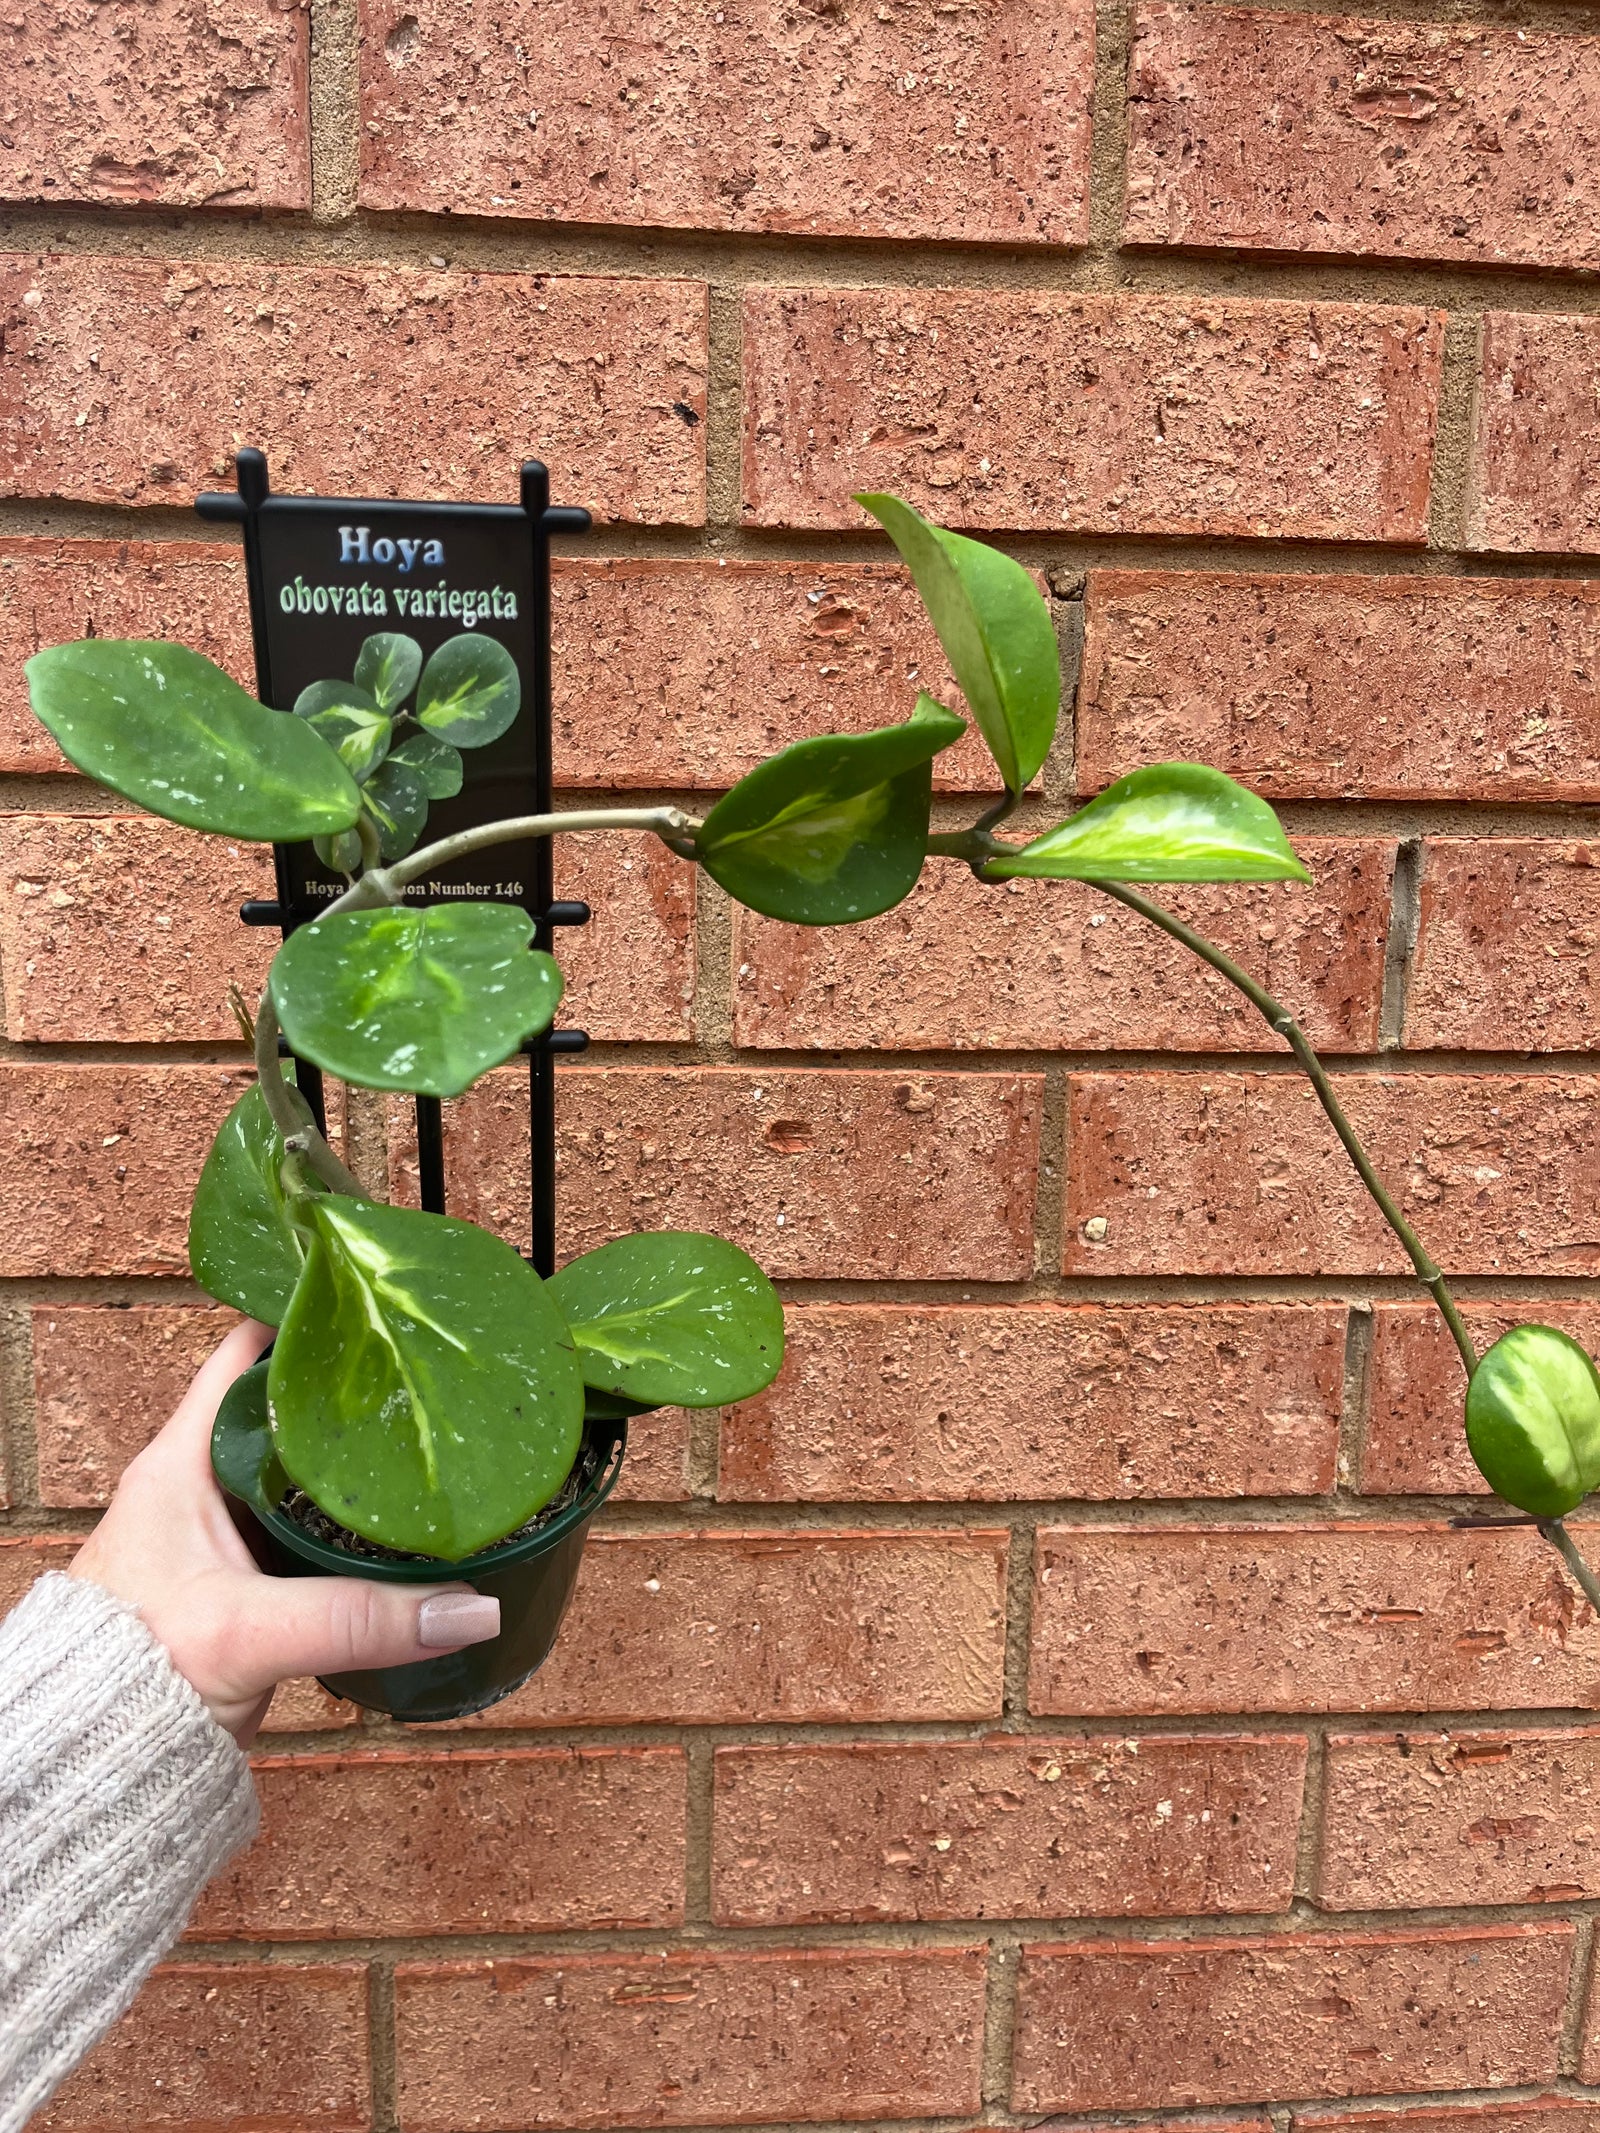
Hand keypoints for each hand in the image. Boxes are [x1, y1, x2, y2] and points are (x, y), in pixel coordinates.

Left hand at [67, 1318, 499, 1745]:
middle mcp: (205, 1482)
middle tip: (432, 1380)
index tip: (377, 1306)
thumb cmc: (129, 1678)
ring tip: (438, 1443)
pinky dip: (358, 1526)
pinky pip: (316, 1532)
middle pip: (292, 1408)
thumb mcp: (248, 1631)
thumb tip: (473, 1606)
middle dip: (357, 1394)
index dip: (307, 1318)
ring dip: (361, 1466)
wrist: (91, 1766)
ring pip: (309, 1474)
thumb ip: (359, 1618)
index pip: (247, 1351)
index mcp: (182, 1459)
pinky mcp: (252, 1582)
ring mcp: (229, 1534)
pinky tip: (407, 1531)